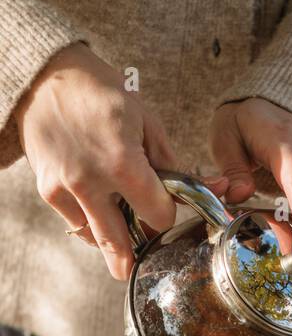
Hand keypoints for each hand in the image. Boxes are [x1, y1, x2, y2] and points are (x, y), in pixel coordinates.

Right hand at [16, 43, 175, 279]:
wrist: (44, 77)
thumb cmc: (101, 93)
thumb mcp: (146, 121)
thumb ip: (169, 165)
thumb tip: (201, 192)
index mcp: (122, 165)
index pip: (159, 217)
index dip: (167, 213)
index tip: (164, 204)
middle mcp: (90, 184)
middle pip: (121, 248)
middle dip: (137, 255)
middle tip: (144, 258)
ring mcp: (65, 190)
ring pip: (98, 240)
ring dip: (114, 239)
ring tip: (122, 222)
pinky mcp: (48, 191)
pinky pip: (77, 225)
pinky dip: (92, 222)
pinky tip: (100, 206)